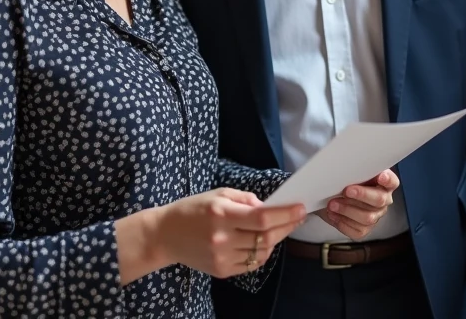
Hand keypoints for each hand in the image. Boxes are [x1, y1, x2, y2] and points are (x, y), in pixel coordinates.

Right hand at [154, 188, 304, 278]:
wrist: (165, 236)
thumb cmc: (191, 210)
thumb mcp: (217, 194)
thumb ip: (245, 199)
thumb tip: (269, 207)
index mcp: (221, 214)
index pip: (262, 218)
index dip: (285, 214)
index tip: (300, 208)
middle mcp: (222, 238)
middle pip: (266, 237)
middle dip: (286, 226)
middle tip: (297, 218)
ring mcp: (222, 258)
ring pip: (261, 253)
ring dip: (275, 241)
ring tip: (277, 229)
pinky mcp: (222, 271)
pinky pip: (251, 264)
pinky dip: (261, 253)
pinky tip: (260, 242)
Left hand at [316, 169, 399, 239]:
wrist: (330, 196)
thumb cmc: (343, 181)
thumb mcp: (350, 172)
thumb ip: (354, 169)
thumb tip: (345, 166)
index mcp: (383, 184)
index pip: (392, 181)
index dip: (388, 180)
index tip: (380, 176)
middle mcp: (383, 201)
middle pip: (379, 200)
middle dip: (362, 195)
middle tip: (346, 191)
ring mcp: (375, 216)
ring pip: (368, 218)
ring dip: (347, 210)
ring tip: (332, 204)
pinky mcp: (364, 229)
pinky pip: (357, 231)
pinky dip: (342, 223)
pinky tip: (332, 215)